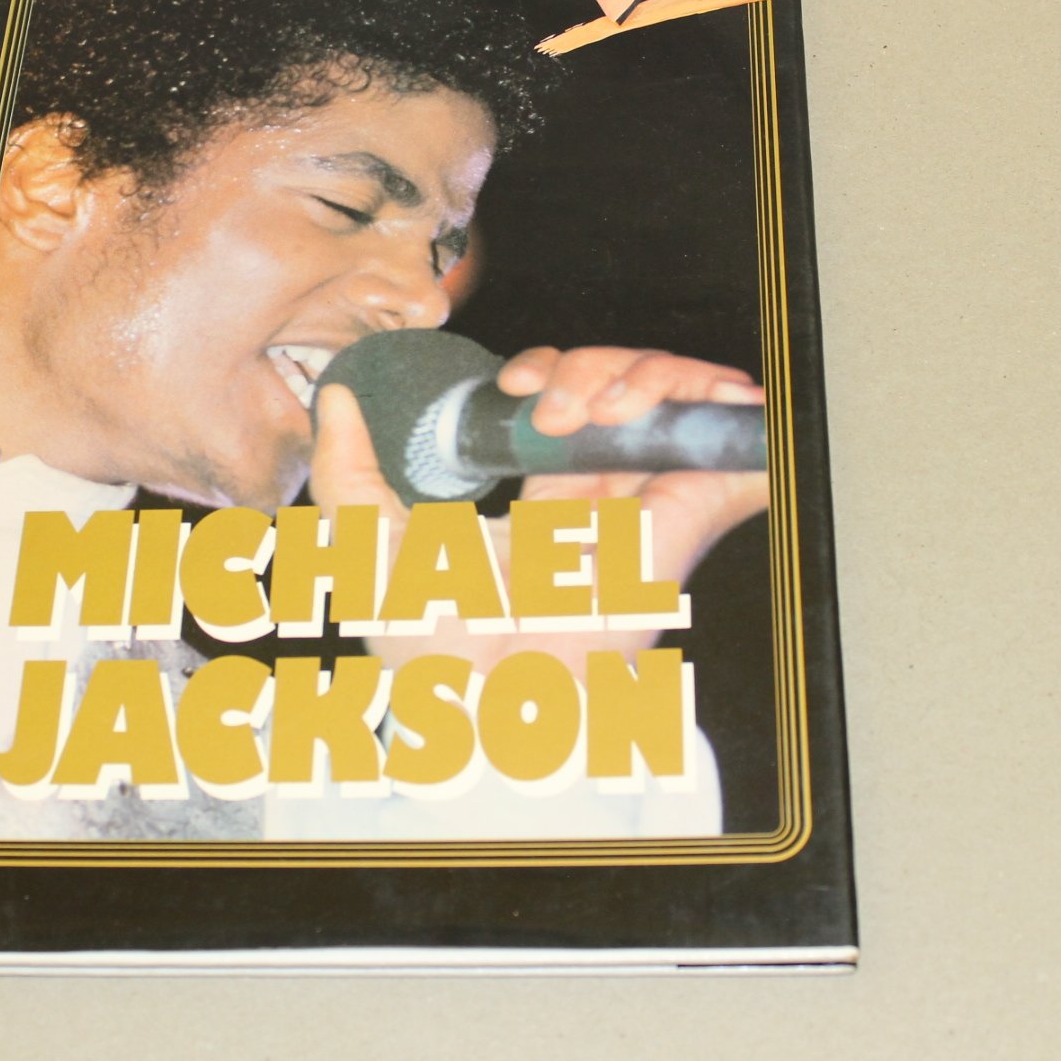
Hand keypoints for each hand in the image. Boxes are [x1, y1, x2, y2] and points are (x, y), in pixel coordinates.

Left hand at [310, 345, 768, 673]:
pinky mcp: (694, 509)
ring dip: (626, 371)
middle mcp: (611, 494)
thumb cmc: (437, 648)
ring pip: (671, 390)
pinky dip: (689, 392)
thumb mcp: (370, 543)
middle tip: (539, 402)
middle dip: (582, 365)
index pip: (574, 403)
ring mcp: (656, 499)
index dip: (550, 372)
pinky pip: (725, 430)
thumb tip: (335, 398)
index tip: (511, 387)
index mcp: (552, 499)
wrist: (490, 695)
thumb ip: (347, 471)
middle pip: (623, 383)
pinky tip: (626, 410)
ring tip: (581, 409)